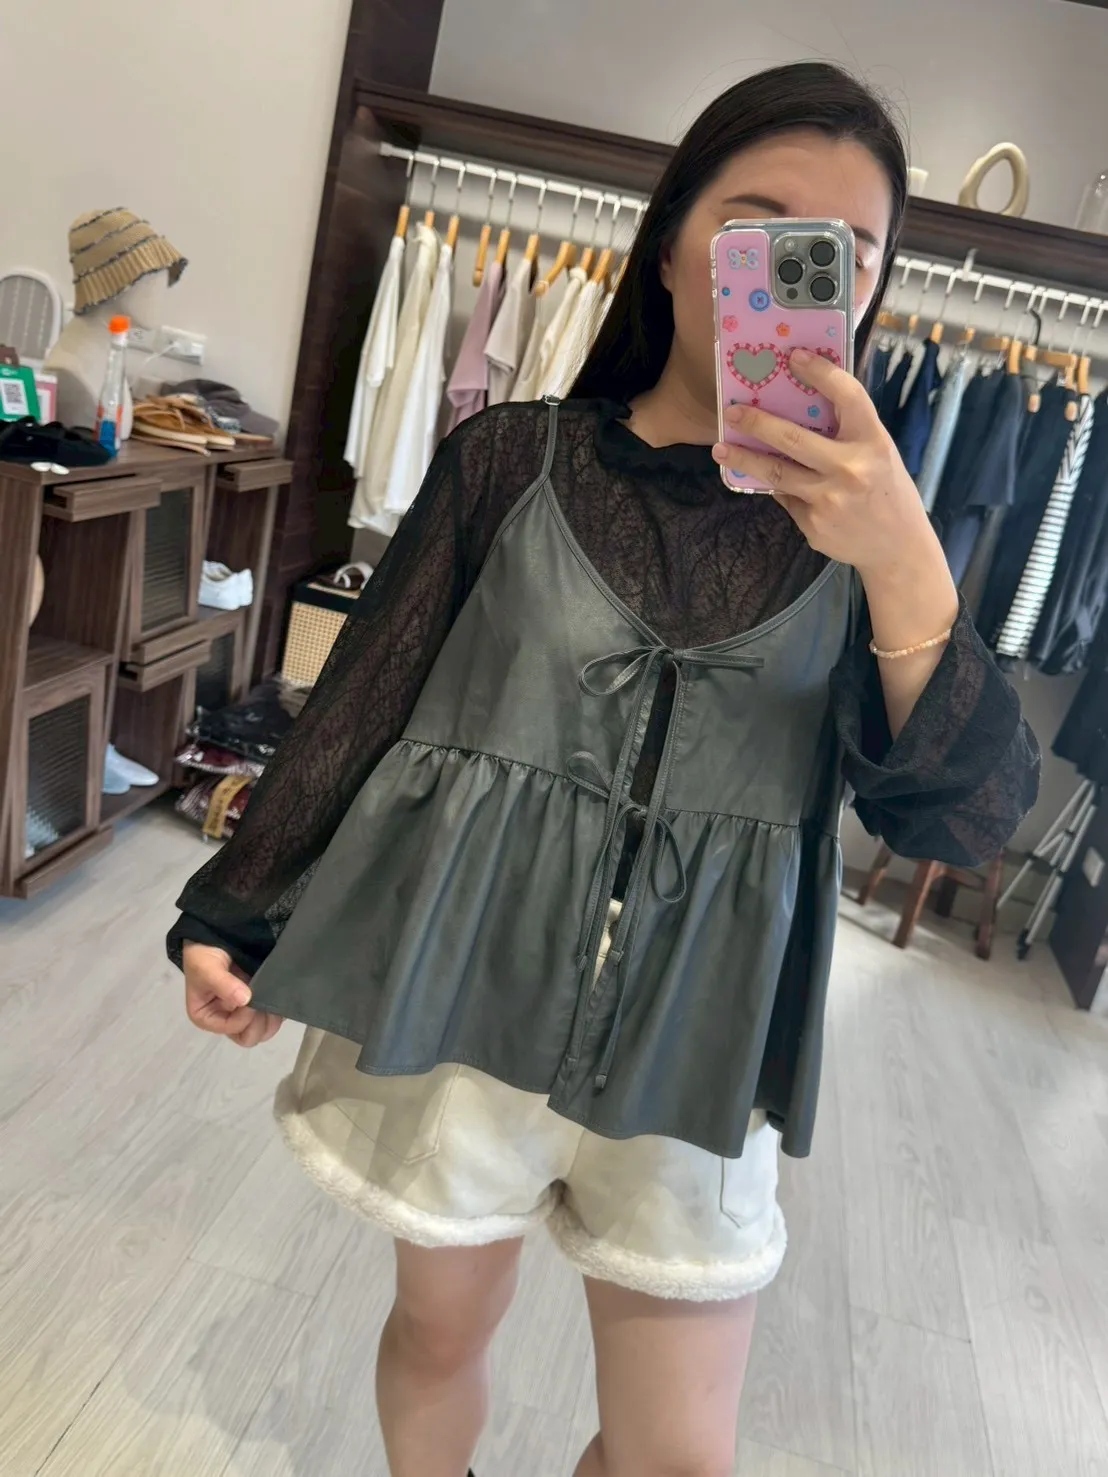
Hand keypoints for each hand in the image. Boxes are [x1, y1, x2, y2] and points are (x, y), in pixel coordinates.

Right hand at [183, 942, 282, 1047]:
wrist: (215, 934)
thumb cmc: (204, 953)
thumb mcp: (206, 967)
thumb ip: (222, 983)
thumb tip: (244, 1000)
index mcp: (206, 1017)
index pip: (230, 1030)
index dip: (243, 1017)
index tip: (249, 998)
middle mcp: (226, 1019)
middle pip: (248, 1037)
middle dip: (260, 1022)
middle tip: (265, 1001)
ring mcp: (243, 1012)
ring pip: (263, 1030)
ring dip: (271, 1017)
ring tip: (273, 997)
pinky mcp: (258, 1002)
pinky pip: (273, 1016)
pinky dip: (278, 1010)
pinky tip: (279, 996)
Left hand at [713, 348, 939, 580]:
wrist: (898, 547)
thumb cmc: (886, 490)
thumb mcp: (879, 453)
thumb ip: (847, 432)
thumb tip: (798, 407)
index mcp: (873, 442)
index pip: (847, 396)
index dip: (821, 372)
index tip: (794, 357)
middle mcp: (851, 468)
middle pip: (793, 439)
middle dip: (758, 423)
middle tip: (732, 412)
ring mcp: (829, 499)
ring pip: (776, 473)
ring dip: (744, 459)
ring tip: (720, 449)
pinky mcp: (813, 524)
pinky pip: (785, 498)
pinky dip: (775, 486)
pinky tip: (763, 480)